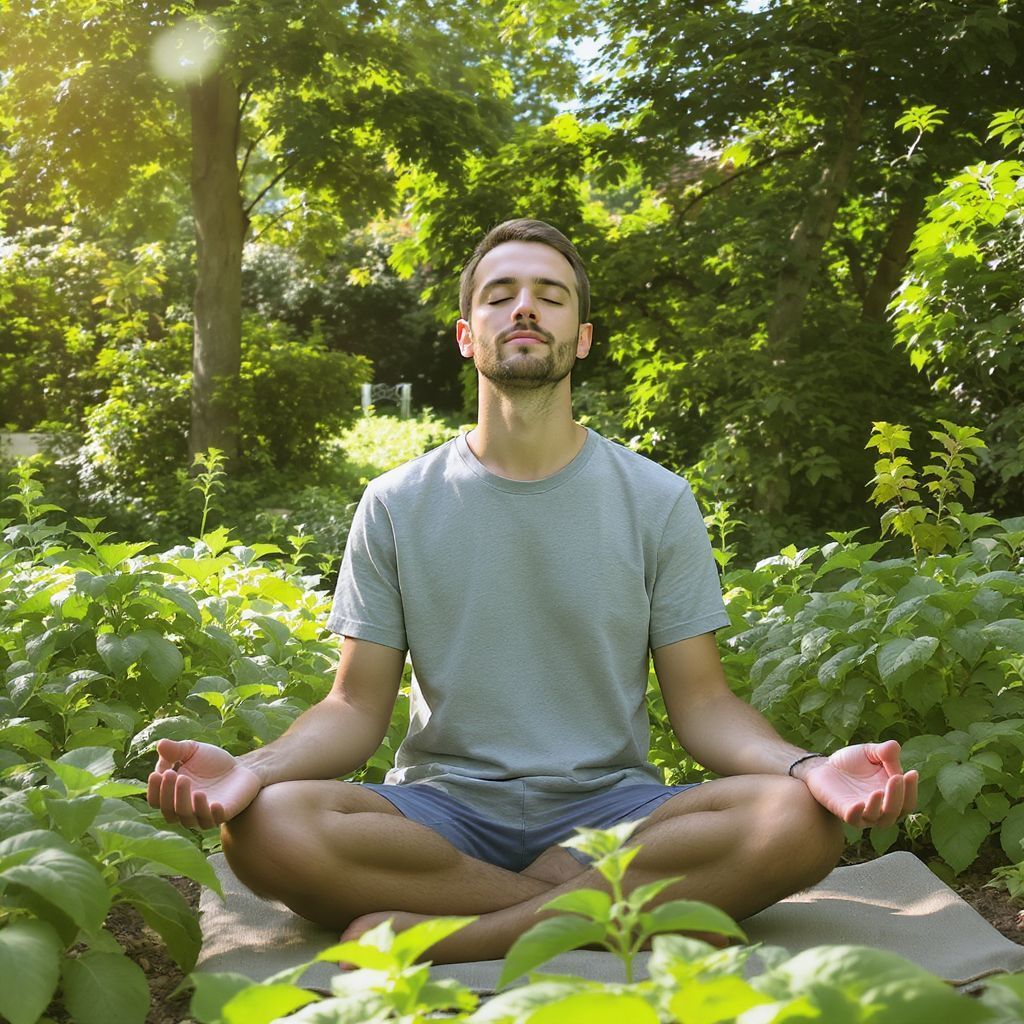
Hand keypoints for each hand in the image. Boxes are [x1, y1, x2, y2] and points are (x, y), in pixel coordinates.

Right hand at [147, 738, 260, 828]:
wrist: (242, 767)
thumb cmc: (212, 761)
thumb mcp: (193, 750)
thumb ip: (176, 749)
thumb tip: (160, 744)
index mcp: (173, 795)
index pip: (156, 800)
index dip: (153, 790)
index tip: (157, 774)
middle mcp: (184, 809)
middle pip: (169, 812)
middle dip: (168, 794)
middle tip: (172, 774)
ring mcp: (203, 814)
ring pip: (187, 818)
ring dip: (184, 802)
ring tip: (187, 781)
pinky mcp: (222, 814)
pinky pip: (213, 821)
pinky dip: (212, 814)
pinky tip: (214, 803)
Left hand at [802, 740, 917, 828]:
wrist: (823, 766)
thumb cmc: (851, 761)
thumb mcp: (870, 752)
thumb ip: (884, 751)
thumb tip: (894, 747)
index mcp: (890, 795)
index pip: (908, 801)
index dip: (912, 789)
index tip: (912, 773)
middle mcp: (880, 808)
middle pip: (897, 812)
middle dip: (899, 796)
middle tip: (896, 778)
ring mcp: (862, 813)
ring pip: (879, 820)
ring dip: (881, 807)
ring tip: (878, 791)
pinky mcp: (844, 812)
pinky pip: (853, 819)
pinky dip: (857, 814)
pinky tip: (858, 804)